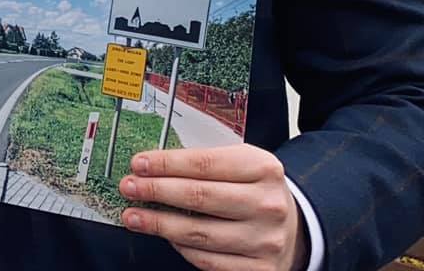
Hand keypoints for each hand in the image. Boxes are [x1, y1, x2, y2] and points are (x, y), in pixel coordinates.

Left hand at [119, 145, 307, 270]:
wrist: (294, 229)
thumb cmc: (257, 192)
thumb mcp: (244, 166)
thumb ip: (207, 163)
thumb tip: (153, 167)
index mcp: (264, 168)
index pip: (205, 164)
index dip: (167, 164)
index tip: (139, 164)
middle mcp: (267, 204)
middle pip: (199, 197)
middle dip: (156, 191)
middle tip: (129, 187)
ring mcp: (265, 240)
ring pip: (199, 233)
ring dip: (159, 223)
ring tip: (134, 215)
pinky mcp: (259, 269)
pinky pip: (208, 260)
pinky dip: (182, 248)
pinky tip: (166, 237)